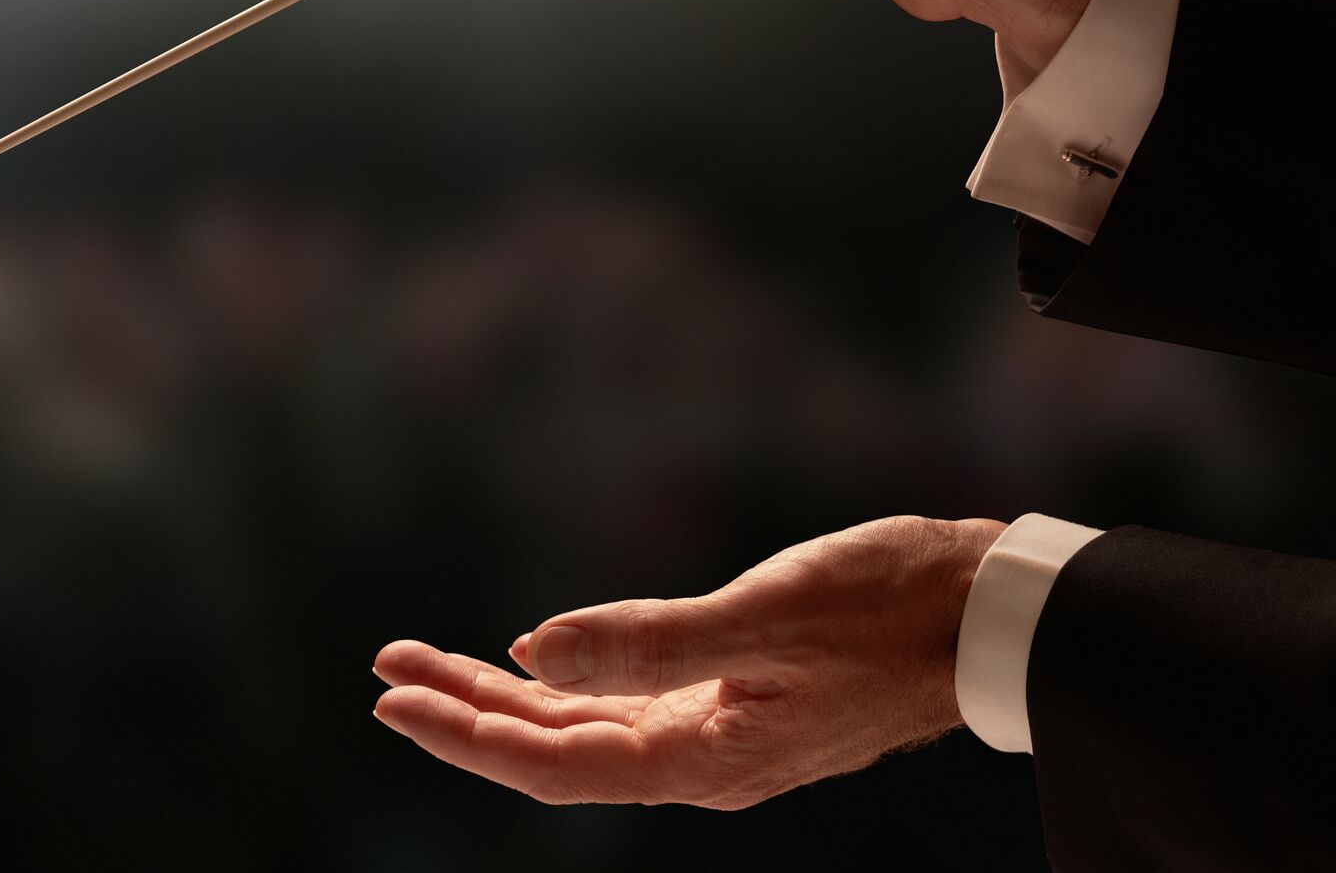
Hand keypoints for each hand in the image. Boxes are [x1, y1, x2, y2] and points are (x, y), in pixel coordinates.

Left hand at [372, 515, 1006, 807]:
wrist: (989, 614)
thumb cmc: (890, 606)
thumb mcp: (767, 615)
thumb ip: (644, 640)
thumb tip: (533, 653)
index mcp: (704, 760)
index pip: (553, 763)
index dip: (464, 735)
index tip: (391, 697)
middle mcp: (699, 762)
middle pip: (550, 750)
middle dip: (460, 713)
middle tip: (381, 669)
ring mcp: (715, 734)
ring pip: (579, 726)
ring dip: (499, 696)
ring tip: (422, 662)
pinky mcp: (730, 701)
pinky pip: (620, 706)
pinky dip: (562, 686)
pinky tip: (524, 662)